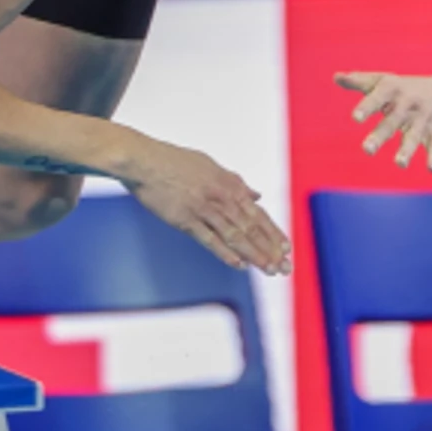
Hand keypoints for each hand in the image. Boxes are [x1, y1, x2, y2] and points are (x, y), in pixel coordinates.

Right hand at [127, 140, 291, 275]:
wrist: (144, 161)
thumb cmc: (174, 162)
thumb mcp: (210, 166)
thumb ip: (235, 182)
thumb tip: (256, 195)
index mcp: (229, 184)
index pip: (257, 212)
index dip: (273, 232)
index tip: (286, 248)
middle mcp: (221, 196)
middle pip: (251, 227)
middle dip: (270, 249)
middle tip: (285, 267)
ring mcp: (204, 208)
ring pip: (235, 235)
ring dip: (254, 254)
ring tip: (269, 270)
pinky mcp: (185, 219)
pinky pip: (209, 239)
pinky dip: (225, 253)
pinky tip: (239, 264)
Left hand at [338, 71, 431, 171]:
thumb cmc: (405, 88)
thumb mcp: (383, 81)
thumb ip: (359, 81)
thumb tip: (336, 77)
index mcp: (392, 90)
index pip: (377, 97)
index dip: (367, 107)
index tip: (355, 118)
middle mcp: (408, 104)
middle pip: (393, 121)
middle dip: (380, 135)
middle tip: (367, 150)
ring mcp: (423, 120)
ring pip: (414, 135)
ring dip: (407, 149)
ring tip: (400, 164)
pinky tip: (431, 169)